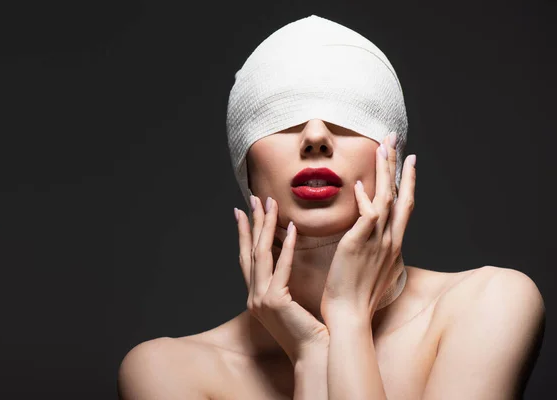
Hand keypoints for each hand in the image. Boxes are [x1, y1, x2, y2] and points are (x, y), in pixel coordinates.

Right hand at [234, 196, 329, 364]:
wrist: (314, 354)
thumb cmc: (308, 330)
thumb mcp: (290, 304)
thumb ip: (283, 284)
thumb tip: (285, 262)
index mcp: (256, 297)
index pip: (247, 258)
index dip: (243, 234)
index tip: (242, 212)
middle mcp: (253, 297)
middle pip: (249, 251)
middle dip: (251, 223)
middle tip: (253, 199)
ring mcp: (261, 299)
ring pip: (260, 255)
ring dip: (265, 227)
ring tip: (270, 205)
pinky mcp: (275, 301)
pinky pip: (281, 268)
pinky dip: (285, 247)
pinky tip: (291, 228)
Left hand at [320, 133, 416, 325]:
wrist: (349, 317)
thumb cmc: (357, 296)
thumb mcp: (373, 269)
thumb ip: (374, 248)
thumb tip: (372, 231)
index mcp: (393, 246)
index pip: (405, 207)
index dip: (408, 182)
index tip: (410, 162)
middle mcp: (390, 241)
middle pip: (400, 195)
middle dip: (398, 165)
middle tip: (396, 140)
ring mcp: (377, 243)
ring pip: (385, 199)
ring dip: (384, 171)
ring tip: (382, 147)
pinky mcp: (359, 245)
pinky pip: (366, 215)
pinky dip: (364, 198)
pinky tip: (357, 183)